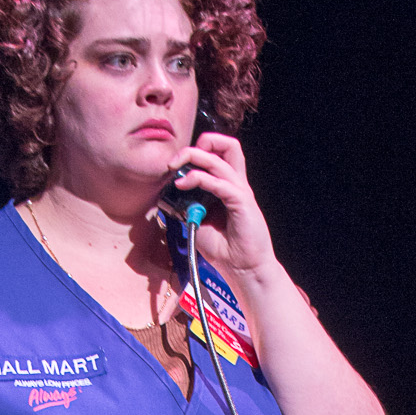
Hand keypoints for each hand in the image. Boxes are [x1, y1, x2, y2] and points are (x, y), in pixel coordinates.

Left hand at [168, 132, 276, 283]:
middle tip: (175, 161)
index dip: (195, 154)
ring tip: (174, 167)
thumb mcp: (198, 223)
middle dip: (198, 144)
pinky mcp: (241, 202)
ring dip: (193, 156)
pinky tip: (184, 185)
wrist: (244, 270)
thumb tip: (172, 195)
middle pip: (226, 144)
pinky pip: (219, 181)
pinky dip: (198, 178)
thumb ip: (189, 205)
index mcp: (228, 186)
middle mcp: (236, 184)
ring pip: (219, 157)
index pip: (217, 154)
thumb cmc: (225, 250)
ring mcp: (240, 191)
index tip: (175, 169)